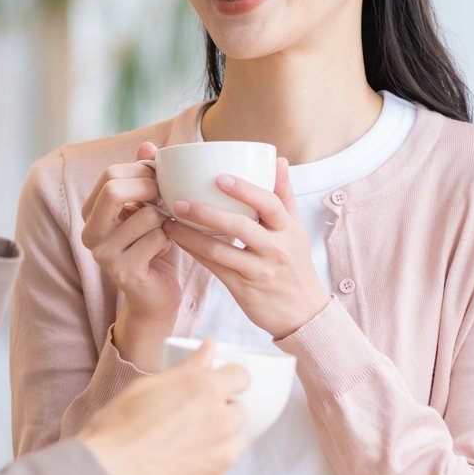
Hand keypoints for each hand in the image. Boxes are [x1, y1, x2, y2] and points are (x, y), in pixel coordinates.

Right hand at [76, 344, 251, 474]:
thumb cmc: (118, 429)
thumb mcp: (148, 386)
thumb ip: (187, 368)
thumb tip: (210, 349)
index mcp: (205, 391)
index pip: (242, 377)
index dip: (228, 378)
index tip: (216, 385)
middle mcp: (221, 422)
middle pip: (240, 410)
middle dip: (222, 410)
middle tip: (191, 417)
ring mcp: (221, 457)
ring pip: (235, 441)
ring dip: (220, 438)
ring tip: (186, 443)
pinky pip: (221, 469)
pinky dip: (207, 466)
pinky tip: (179, 465)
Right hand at [81, 143, 188, 364]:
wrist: (157, 297)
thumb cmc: (155, 248)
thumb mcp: (150, 208)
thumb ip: (145, 177)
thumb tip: (147, 145)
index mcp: (91, 214)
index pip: (110, 175)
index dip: (142, 171)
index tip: (162, 178)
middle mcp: (89, 233)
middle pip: (114, 190)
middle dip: (150, 188)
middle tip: (169, 196)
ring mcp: (103, 254)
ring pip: (145, 215)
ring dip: (166, 219)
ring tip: (169, 229)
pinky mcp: (122, 271)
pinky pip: (156, 239)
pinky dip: (170, 240)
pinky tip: (168, 249)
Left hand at [162, 159, 330, 339]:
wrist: (303, 314)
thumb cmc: (295, 265)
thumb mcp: (296, 230)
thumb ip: (285, 196)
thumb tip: (279, 161)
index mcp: (289, 230)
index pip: (270, 204)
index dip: (246, 189)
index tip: (220, 178)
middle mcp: (276, 249)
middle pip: (241, 226)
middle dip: (208, 212)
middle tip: (180, 201)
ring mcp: (259, 270)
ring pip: (221, 250)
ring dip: (192, 235)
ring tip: (170, 221)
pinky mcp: (244, 288)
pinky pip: (215, 268)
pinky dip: (196, 253)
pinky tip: (179, 241)